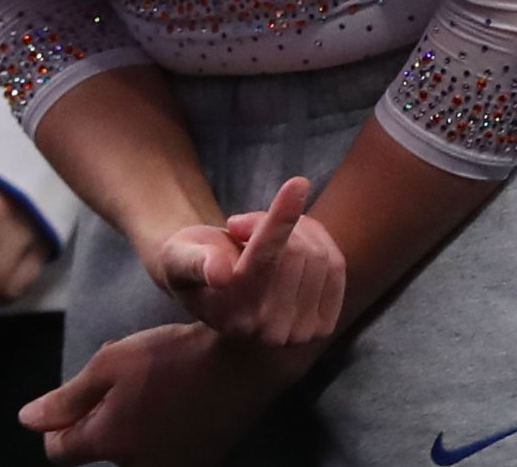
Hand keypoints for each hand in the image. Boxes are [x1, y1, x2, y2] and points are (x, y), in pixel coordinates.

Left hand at [22, 320, 300, 466]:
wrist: (243, 363)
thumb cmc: (174, 356)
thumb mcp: (112, 363)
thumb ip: (67, 398)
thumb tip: (27, 421)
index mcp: (109, 441)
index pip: (58, 450)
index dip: (57, 422)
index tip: (75, 396)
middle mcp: (138, 466)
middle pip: (97, 448)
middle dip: (98, 417)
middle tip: (120, 379)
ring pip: (130, 448)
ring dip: (129, 421)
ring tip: (148, 384)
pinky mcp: (199, 461)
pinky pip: (161, 449)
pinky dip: (158, 427)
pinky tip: (172, 397)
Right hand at [145, 175, 344, 350]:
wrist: (221, 305)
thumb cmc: (195, 267)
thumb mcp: (180, 259)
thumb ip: (196, 263)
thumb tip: (221, 273)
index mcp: (231, 313)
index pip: (264, 257)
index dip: (281, 217)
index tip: (298, 182)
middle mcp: (267, 331)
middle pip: (296, 249)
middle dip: (272, 222)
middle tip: (244, 226)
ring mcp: (298, 335)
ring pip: (320, 254)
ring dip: (296, 232)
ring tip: (266, 238)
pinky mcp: (322, 328)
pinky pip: (336, 267)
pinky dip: (318, 244)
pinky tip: (293, 248)